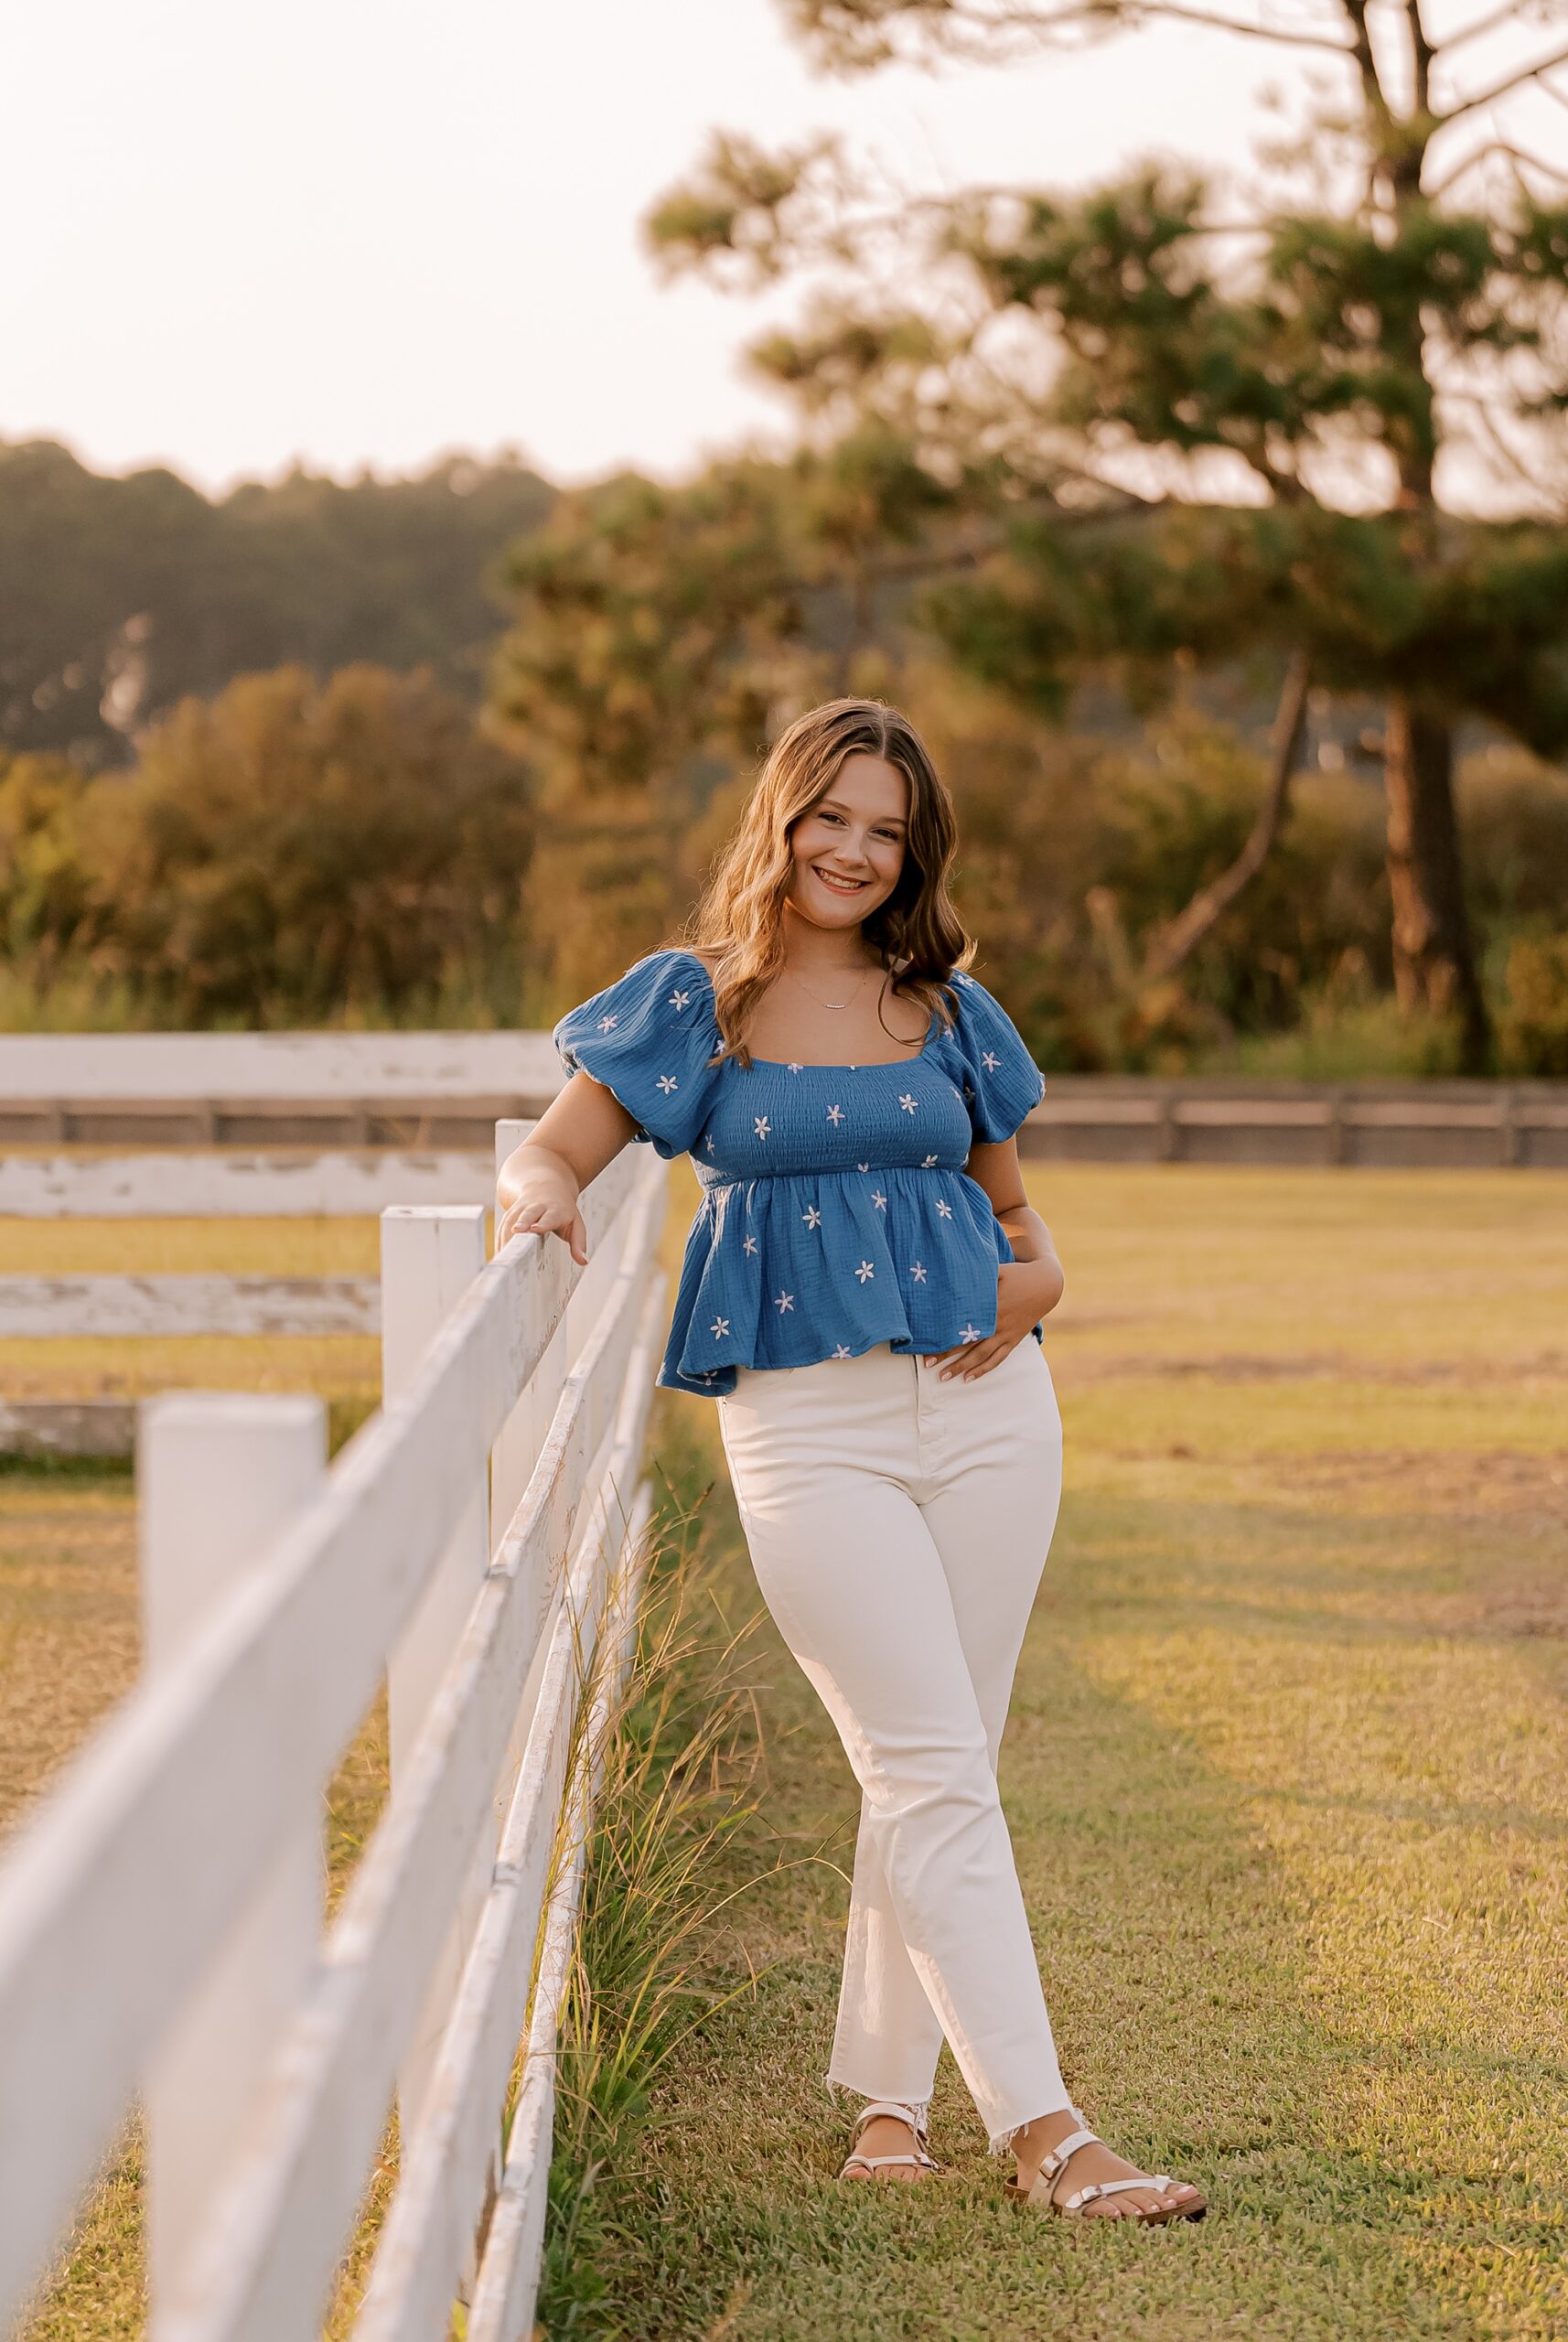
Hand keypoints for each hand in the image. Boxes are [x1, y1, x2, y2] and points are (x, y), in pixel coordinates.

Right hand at [496, 1187, 588, 1265]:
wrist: (545, 1185)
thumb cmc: (562, 1209)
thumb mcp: (575, 1223)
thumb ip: (578, 1242)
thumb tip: (583, 1261)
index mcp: (555, 1209)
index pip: (549, 1217)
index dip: (543, 1223)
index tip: (535, 1229)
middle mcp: (536, 1207)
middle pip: (527, 1214)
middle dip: (522, 1222)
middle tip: (516, 1231)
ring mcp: (521, 1209)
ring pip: (511, 1220)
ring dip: (506, 1234)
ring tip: (503, 1252)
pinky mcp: (510, 1214)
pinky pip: (503, 1226)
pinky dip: (500, 1240)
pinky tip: (499, 1255)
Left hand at [922, 1258, 1062, 1381]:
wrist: (1046, 1285)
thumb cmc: (1017, 1273)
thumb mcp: (997, 1269)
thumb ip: (977, 1275)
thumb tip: (953, 1273)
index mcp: (991, 1307)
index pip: (963, 1327)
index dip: (944, 1337)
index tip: (927, 1344)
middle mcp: (997, 1324)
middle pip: (968, 1345)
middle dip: (947, 1355)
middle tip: (927, 1365)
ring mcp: (1006, 1334)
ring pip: (981, 1356)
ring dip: (962, 1367)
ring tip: (944, 1377)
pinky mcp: (1013, 1340)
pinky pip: (998, 1359)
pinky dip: (984, 1369)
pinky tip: (969, 1378)